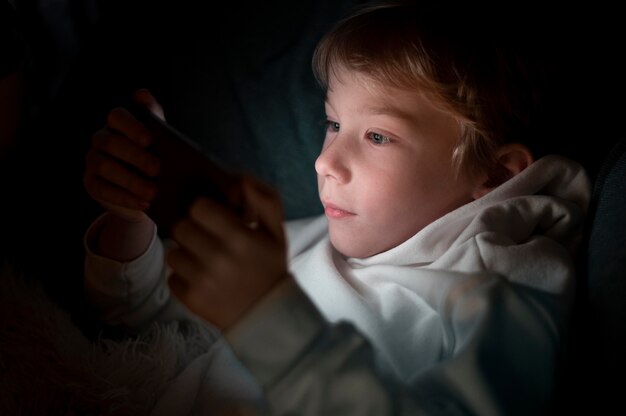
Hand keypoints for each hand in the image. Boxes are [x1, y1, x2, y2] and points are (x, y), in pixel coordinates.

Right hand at [83, 89, 162, 222]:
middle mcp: (101, 139)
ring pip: (105, 167)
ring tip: (153, 192)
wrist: (150, 195)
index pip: (117, 116)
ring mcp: (93, 161)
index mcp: (118, 124)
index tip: (149, 139)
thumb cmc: (157, 160)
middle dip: (135, 156)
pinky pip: (103, 189)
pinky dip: (125, 197)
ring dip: (131, 181)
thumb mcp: (161, 143)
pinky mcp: (91, 183)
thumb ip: (156, 120)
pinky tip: (144, 203)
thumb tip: (143, 94)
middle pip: (111, 143)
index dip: (131, 126)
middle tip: (157, 169)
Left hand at [167, 175, 287, 329]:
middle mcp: (220, 258)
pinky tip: (201, 279)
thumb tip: (242, 179)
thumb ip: (266, 200)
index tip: (215, 219)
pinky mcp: (192, 299)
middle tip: (206, 239)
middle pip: (181, 227)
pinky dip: (183, 277)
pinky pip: (172, 277)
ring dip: (186, 254)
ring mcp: (203, 281)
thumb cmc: (270, 267)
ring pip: (173, 252)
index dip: (205, 210)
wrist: (269, 315)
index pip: (199, 207)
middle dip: (192, 230)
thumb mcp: (277, 232)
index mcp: (241, 237)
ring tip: (204, 260)